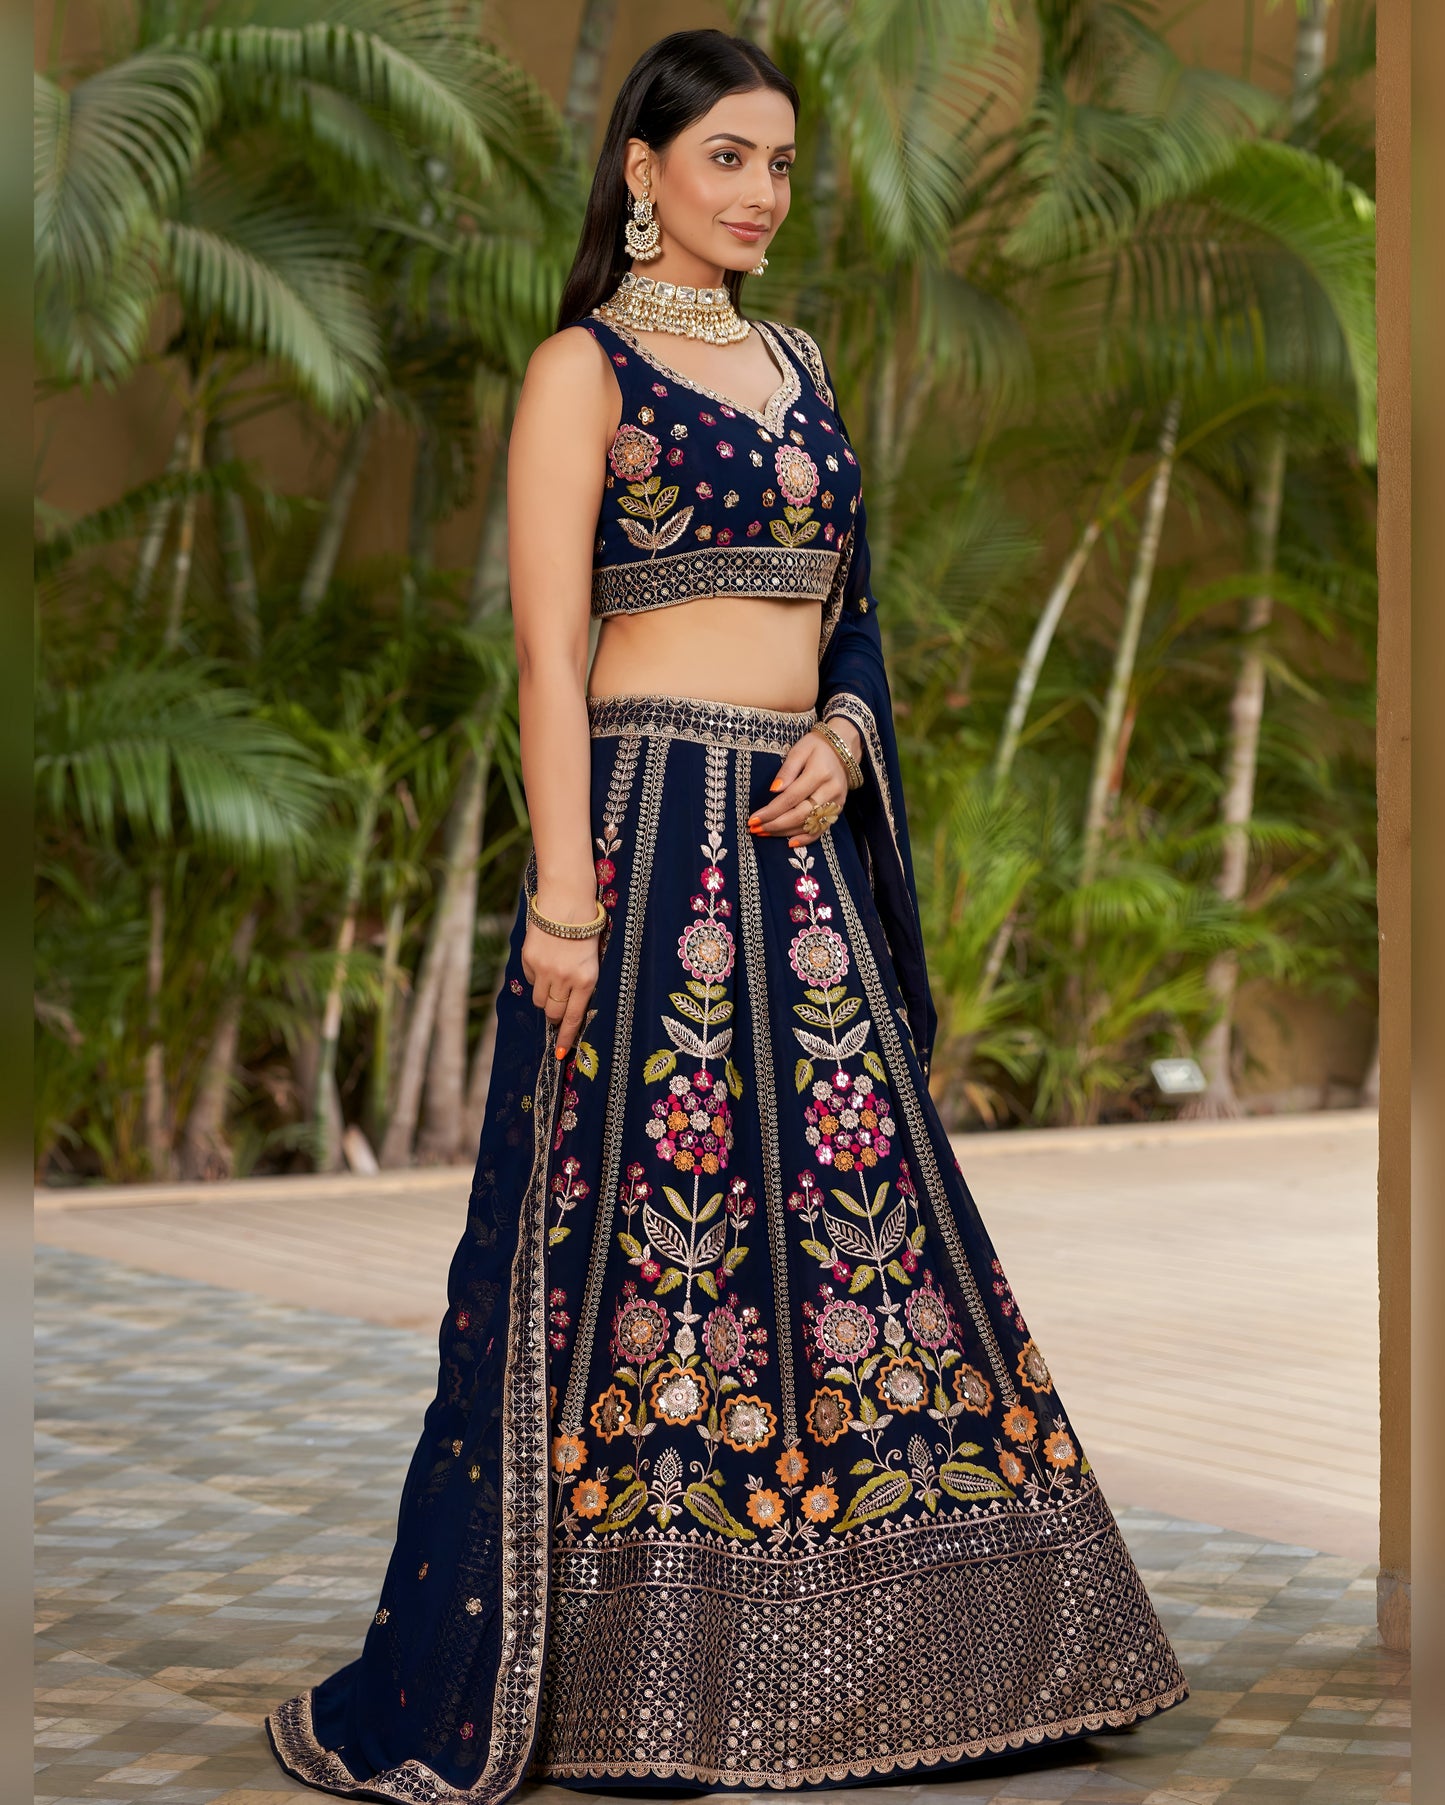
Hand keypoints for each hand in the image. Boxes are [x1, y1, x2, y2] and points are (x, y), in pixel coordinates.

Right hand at [520, 881, 600, 1056]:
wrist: (567, 902)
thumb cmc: (587, 929)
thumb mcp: (593, 959)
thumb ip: (582, 982)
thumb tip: (567, 1006)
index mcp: (585, 979)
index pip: (573, 1017)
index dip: (566, 1037)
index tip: (561, 1054)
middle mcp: (564, 979)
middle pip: (553, 1012)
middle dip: (555, 1015)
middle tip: (558, 1008)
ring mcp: (544, 970)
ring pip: (540, 999)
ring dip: (545, 996)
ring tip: (553, 979)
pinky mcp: (529, 959)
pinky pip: (530, 979)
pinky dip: (536, 977)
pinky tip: (545, 960)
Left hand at [746, 727, 852, 847]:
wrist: (844, 749)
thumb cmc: (816, 748)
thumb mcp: (799, 751)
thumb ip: (786, 770)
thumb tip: (774, 790)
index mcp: (819, 773)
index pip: (791, 798)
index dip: (771, 811)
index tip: (753, 819)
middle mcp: (830, 791)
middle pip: (800, 814)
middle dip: (775, 825)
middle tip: (756, 829)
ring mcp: (836, 802)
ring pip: (809, 825)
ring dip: (785, 832)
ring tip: (765, 833)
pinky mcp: (838, 810)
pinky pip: (823, 829)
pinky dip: (807, 838)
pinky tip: (790, 843)